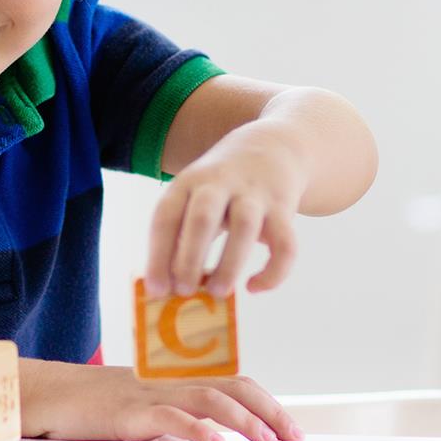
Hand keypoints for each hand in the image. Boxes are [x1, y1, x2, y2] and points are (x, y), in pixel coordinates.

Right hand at [20, 359, 303, 440]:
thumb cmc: (90, 406)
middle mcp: (170, 383)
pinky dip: (194, 429)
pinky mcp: (127, 412)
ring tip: (265, 440)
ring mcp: (150, 395)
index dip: (266, 404)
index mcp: (176, 382)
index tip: (290, 430)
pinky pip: (167, 417)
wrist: (46, 393)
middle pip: (232, 386)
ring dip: (242, 419)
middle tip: (294, 437)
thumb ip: (174, 419)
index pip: (234, 384)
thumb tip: (206, 438)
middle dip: (268, 411)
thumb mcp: (143, 412)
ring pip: (208, 397)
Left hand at [145, 121, 303, 298]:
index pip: (166, 216)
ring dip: (229, 264)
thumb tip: (168, 288)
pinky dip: (273, 271)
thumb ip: (181, 236)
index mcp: (188, 182)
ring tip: (218, 293)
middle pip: (202, 217)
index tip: (156, 290)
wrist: (271, 147)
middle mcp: (220, 183)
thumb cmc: (220, 188)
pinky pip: (284, 243)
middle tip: (184, 292)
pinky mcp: (283, 207)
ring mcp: (254, 193)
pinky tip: (254, 287)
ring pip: (243, 227)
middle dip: (190, 257)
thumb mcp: (194, 196)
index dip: (158, 255)